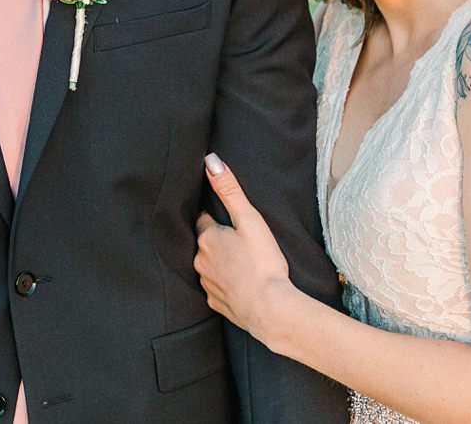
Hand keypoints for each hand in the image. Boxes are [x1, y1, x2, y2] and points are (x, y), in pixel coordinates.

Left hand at [194, 153, 296, 348]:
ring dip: (220, 262)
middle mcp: (200, 261)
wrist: (270, 309)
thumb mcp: (249, 219)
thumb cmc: (262, 262)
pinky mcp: (215, 303)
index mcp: (207, 238)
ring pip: (209, 266)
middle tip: (237, 240)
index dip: (216, 217)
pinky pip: (216, 288)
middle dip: (217, 240)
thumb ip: (229, 189)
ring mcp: (206, 283)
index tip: (226, 218)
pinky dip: (225, 284)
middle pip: (205, 243)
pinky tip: (240, 283)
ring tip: (240, 261)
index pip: (204, 219)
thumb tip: (210, 160)